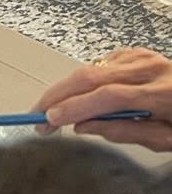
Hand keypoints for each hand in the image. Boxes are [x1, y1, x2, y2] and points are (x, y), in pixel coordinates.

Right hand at [36, 48, 171, 150]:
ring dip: (66, 89)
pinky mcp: (136, 53)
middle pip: (91, 76)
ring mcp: (143, 57)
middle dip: (57, 96)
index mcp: (162, 94)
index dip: (75, 108)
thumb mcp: (165, 140)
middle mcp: (150, 69)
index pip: (109, 97)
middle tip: (35, 115)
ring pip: (90, 68)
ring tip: (51, 110)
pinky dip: (85, 80)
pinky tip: (82, 95)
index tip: (49, 121)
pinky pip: (101, 65)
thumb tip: (82, 127)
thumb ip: (123, 132)